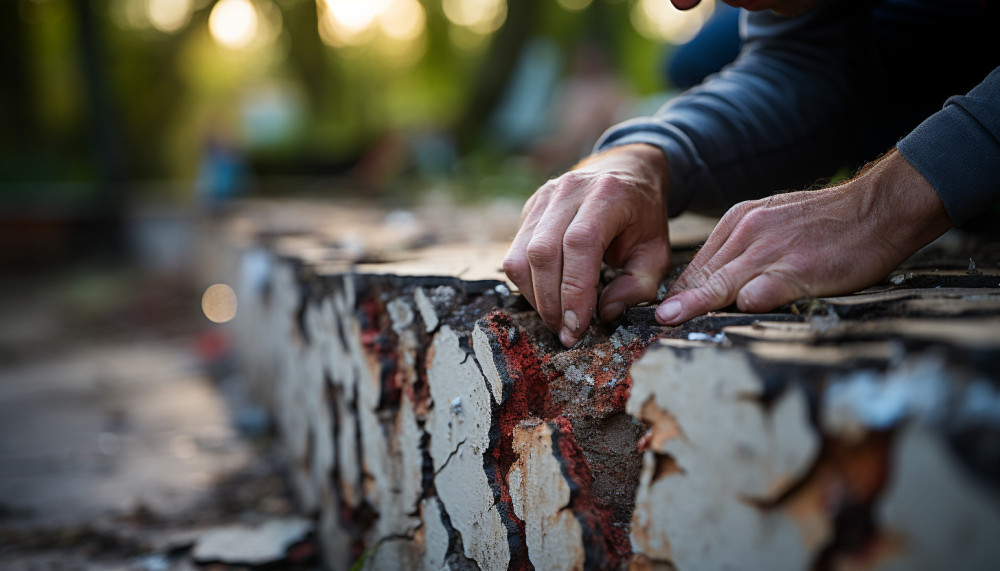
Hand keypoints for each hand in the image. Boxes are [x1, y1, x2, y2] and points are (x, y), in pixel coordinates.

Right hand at [503, 144, 671, 346]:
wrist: (626, 171)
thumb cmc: (642, 215)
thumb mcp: (657, 251)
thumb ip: (638, 286)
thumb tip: (605, 314)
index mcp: (607, 195)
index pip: (579, 245)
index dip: (574, 291)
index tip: (577, 327)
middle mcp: (569, 190)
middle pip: (543, 252)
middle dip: (551, 302)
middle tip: (565, 332)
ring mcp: (544, 197)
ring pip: (520, 256)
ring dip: (535, 296)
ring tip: (556, 318)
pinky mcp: (530, 209)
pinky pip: (515, 253)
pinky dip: (528, 283)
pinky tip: (547, 297)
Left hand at [656, 149, 952, 324]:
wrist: (876, 208)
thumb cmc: (827, 223)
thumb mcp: (773, 222)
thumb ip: (744, 249)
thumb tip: (715, 282)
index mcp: (738, 222)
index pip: (699, 265)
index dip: (680, 293)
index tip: (663, 315)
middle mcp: (747, 234)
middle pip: (702, 276)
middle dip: (677, 303)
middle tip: (652, 324)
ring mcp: (769, 251)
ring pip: (721, 283)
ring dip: (695, 306)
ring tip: (669, 325)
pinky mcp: (795, 269)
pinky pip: (760, 291)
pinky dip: (743, 307)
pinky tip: (729, 320)